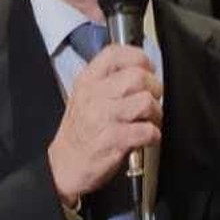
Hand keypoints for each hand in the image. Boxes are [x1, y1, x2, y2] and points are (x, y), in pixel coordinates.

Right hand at [47, 45, 161, 204]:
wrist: (64, 166)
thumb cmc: (80, 133)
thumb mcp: (84, 98)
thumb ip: (108, 81)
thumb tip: (141, 71)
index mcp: (87, 81)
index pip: (115, 53)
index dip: (139, 57)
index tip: (147, 68)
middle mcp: (94, 96)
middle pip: (138, 77)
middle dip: (154, 89)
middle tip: (151, 100)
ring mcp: (103, 118)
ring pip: (146, 102)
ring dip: (156, 113)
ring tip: (149, 120)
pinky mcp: (113, 140)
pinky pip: (147, 130)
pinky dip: (153, 135)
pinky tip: (146, 137)